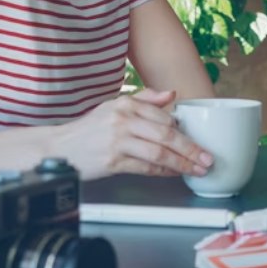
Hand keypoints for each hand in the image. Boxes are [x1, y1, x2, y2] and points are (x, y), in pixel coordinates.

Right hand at [54, 89, 213, 179]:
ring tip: (197, 169)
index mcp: (126, 104)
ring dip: (182, 163)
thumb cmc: (88, 130)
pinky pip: (145, 168)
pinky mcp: (113, 161)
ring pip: (159, 153)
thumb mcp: (114, 107)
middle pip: (166, 136)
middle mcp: (123, 120)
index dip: (185, 132)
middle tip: (207, 158)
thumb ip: (144, 99)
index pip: (164, 118)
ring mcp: (118, 141)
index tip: (199, 140)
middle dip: (191, 149)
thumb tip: (171, 93)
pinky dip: (163, 172)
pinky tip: (173, 174)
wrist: (59, 148)